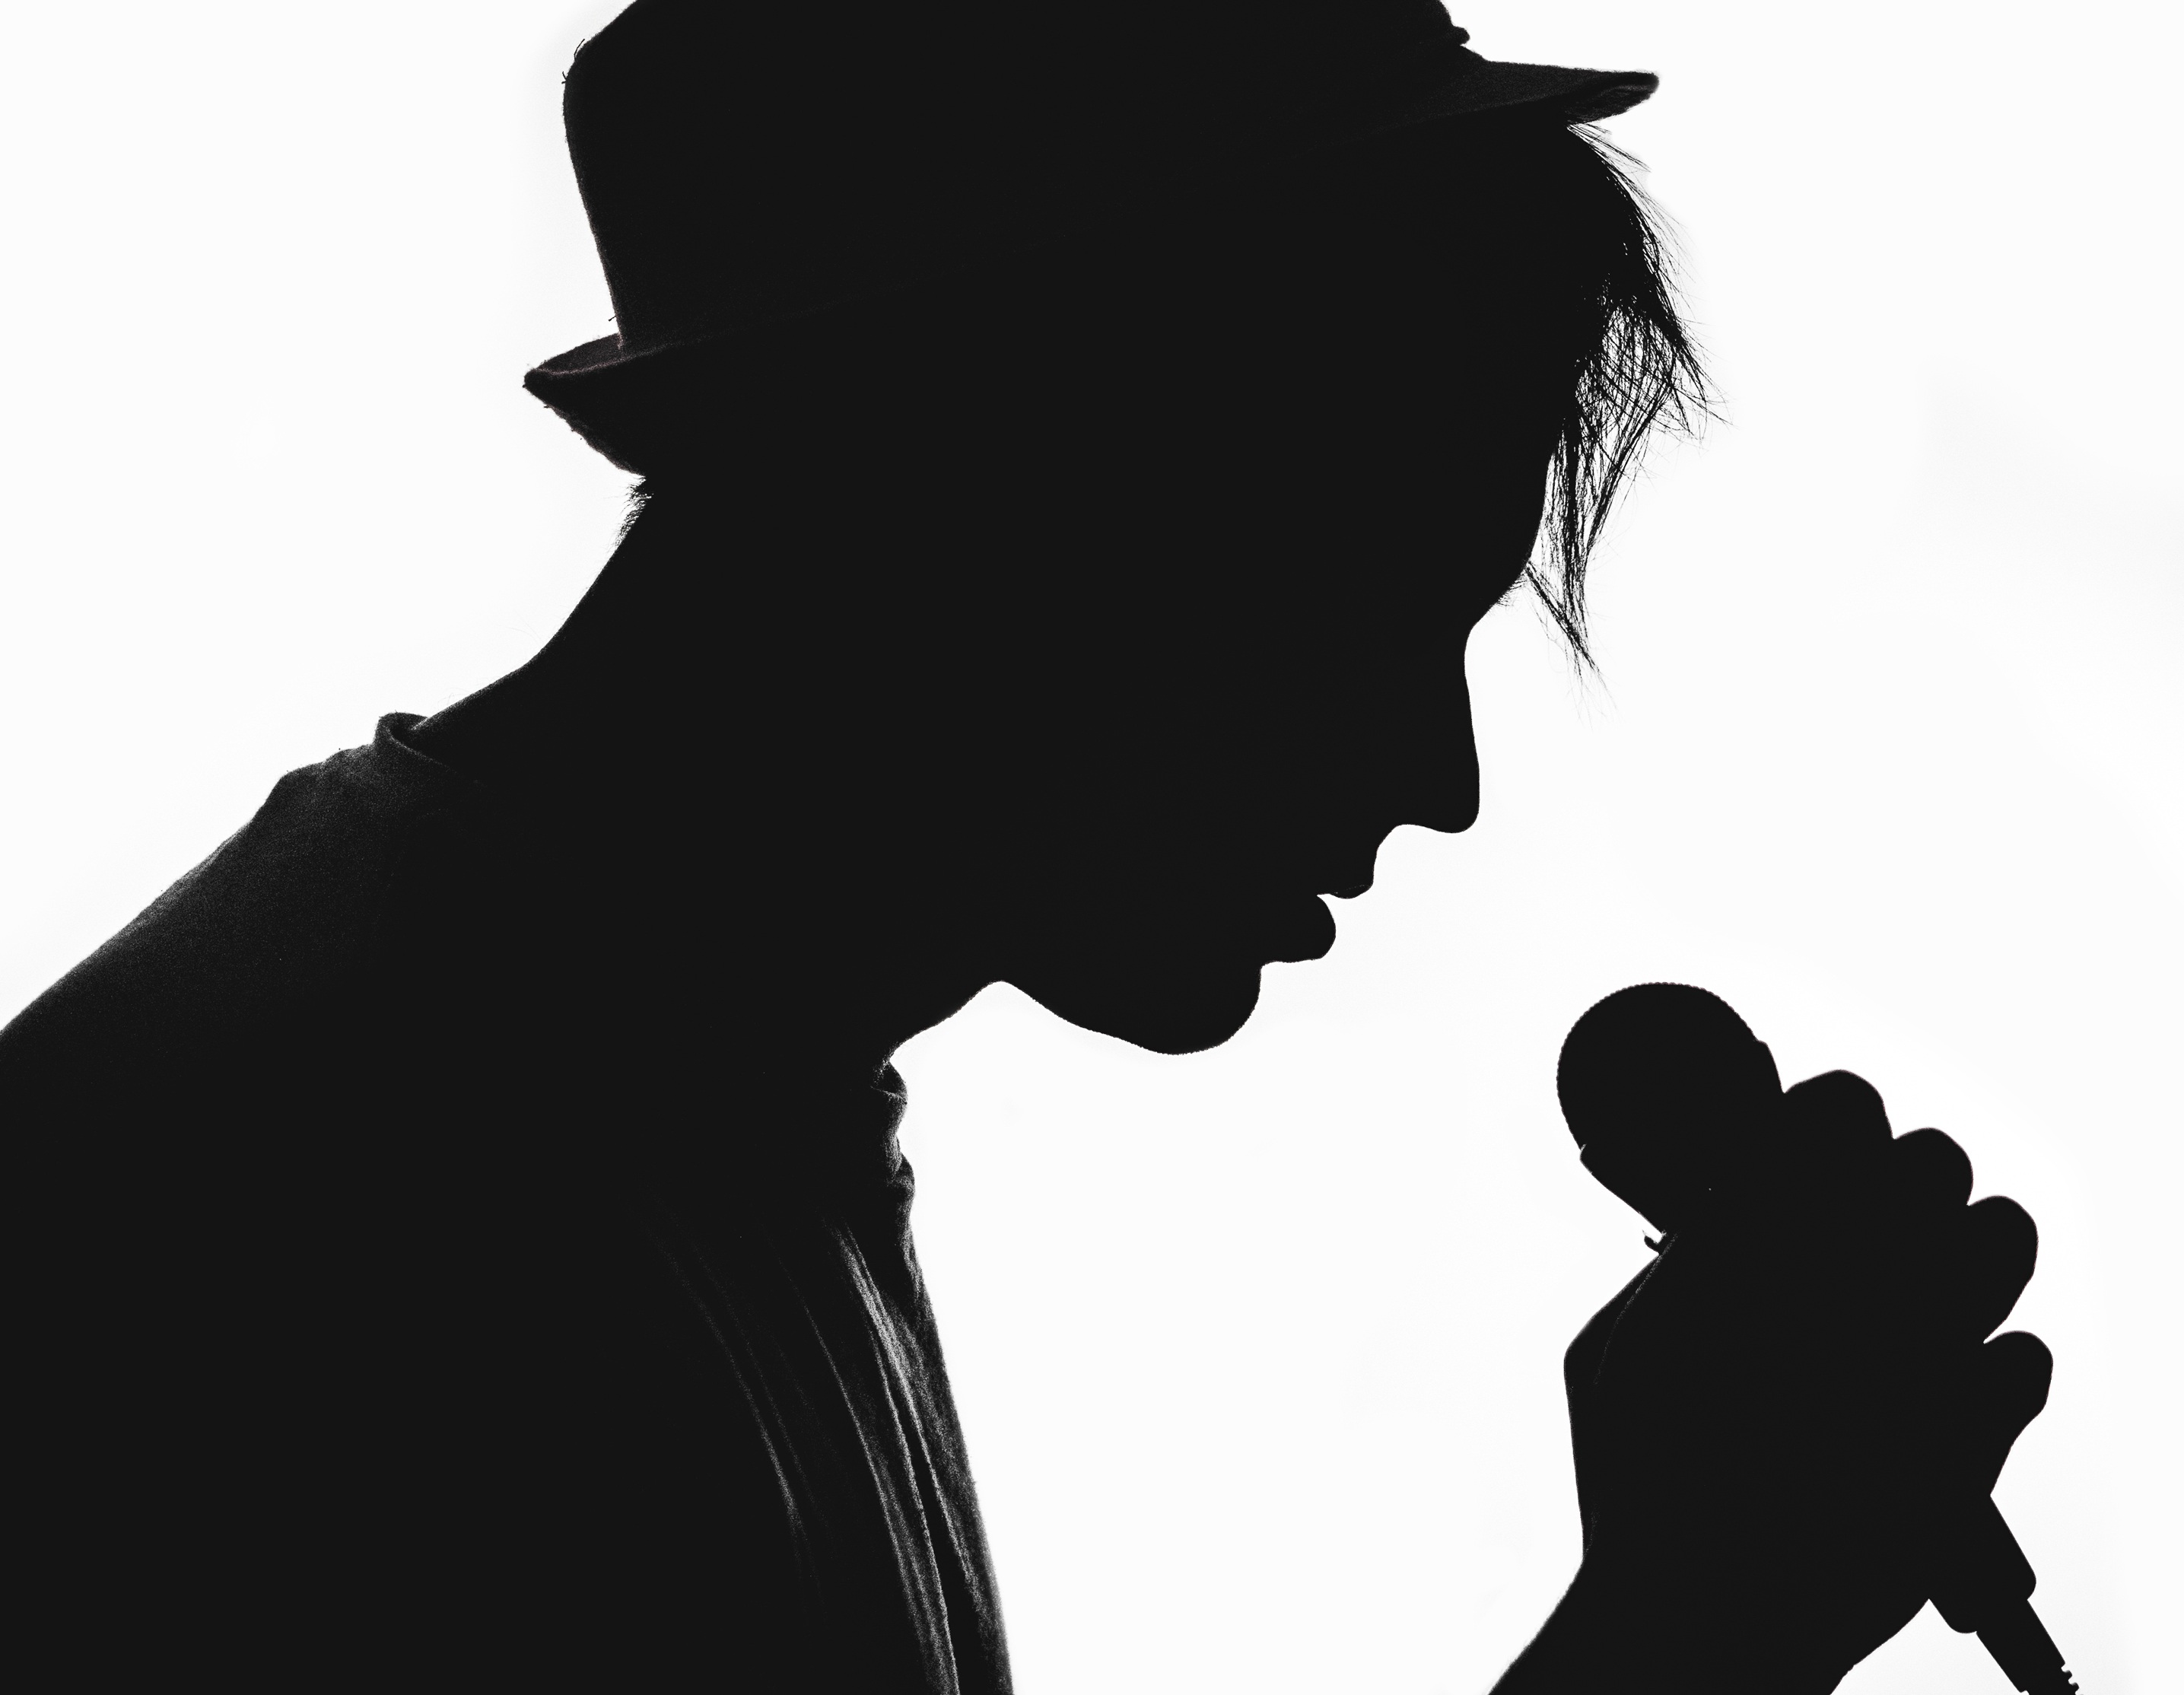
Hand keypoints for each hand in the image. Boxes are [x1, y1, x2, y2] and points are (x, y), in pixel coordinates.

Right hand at [1498, 1070, 2052, 1691]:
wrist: (1705, 1614)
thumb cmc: (1638, 1484)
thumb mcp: (1608, 1353)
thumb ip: (1669, 1271)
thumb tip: (1719, 1212)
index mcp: (1755, 1235)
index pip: (1838, 1107)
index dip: (1834, 1111)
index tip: (1825, 1135)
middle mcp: (1852, 1271)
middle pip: (1932, 1158)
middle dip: (1906, 1174)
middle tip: (1872, 1218)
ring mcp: (1928, 1349)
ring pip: (2003, 1234)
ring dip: (1971, 1246)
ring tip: (1929, 1287)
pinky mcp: (1982, 1433)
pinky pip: (2029, 1355)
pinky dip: (1996, 1367)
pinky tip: (1949, 1385)